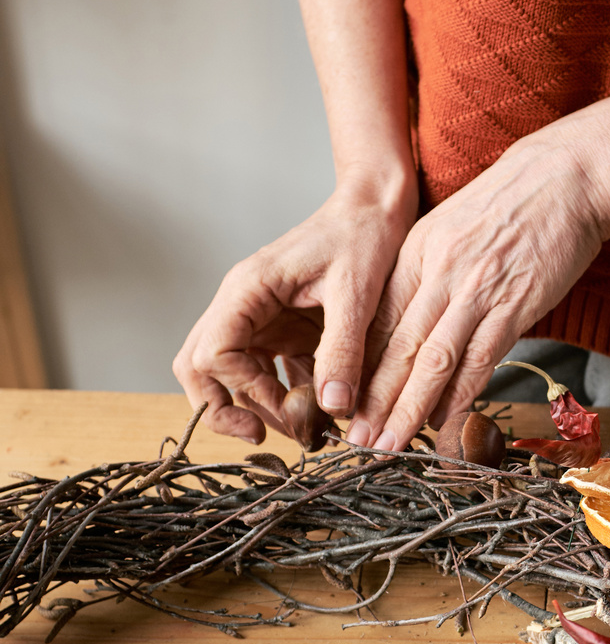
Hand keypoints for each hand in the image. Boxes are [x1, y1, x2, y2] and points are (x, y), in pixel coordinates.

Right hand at [174, 183, 415, 442]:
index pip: (210, 354)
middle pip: (199, 368)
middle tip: (261, 437)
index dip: (240, 391)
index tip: (283, 413)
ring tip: (303, 429)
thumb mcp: (356, 292)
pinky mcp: (284, 327)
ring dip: (258, 405)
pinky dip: (287, 393)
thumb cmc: (362, 234)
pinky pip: (269, 370)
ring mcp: (260, 317)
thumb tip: (332, 408)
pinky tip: (322, 408)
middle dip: (222, 407)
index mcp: (247, 289)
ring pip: (231, 374)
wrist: (377, 206)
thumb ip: (343, 349)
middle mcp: (243, 305)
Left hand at [347, 128, 609, 448]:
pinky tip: (444, 422)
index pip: (378, 320)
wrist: (568, 174)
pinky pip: (479, 361)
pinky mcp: (514, 306)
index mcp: (417, 253)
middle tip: (355, 438)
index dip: (359, 366)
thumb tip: (416, 313)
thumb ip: (430, 268)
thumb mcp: (453, 223)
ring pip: (432, 362)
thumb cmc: (516, 198)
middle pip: (396, 348)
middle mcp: (438, 274)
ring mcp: (475, 291)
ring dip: (408, 409)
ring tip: (390, 444)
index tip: (346, 399)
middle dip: (373, 399)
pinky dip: (460, 397)